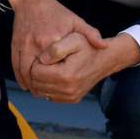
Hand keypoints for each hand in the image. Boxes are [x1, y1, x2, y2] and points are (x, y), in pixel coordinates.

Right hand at [5, 0, 102, 91]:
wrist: (32, 0)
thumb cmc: (56, 12)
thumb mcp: (76, 21)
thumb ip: (90, 34)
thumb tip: (104, 46)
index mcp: (53, 40)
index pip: (53, 67)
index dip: (56, 81)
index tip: (62, 88)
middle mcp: (36, 44)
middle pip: (36, 73)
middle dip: (40, 86)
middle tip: (46, 95)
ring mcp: (24, 45)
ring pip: (23, 71)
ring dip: (29, 84)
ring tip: (37, 92)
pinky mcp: (15, 45)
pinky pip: (15, 65)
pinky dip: (19, 77)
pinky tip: (25, 84)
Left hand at [25, 32, 139, 103]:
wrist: (104, 60)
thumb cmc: (88, 48)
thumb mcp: (73, 39)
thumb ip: (55, 48)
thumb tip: (42, 60)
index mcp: (66, 75)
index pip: (35, 72)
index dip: (36, 62)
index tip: (45, 55)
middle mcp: (68, 89)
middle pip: (36, 83)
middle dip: (37, 72)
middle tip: (47, 62)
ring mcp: (70, 96)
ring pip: (41, 91)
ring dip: (41, 80)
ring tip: (51, 68)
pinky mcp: (71, 99)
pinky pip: (49, 96)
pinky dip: (49, 87)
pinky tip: (56, 76)